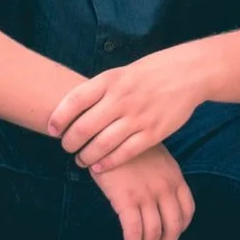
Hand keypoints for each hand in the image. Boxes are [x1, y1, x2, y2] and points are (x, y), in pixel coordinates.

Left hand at [47, 50, 205, 174]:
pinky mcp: (153, 132)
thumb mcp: (121, 73)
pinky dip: (108, 162)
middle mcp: (122, 98)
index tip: (51, 129)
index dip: (59, 117)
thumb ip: (99, 91)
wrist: (187, 73)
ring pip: (102, 144)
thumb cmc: (149, 74)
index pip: (75, 100)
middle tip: (66, 148)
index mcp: (111, 80)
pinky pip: (125, 153)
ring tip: (80, 160)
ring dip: (86, 156)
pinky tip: (99, 166)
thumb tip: (71, 110)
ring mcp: (138, 116)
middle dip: (70, 142)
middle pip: (85, 127)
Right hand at [90, 144, 194, 239]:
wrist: (103, 132)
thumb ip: (161, 176)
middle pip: (173, 226)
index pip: (187, 211)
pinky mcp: (127, 199)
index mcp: (175, 177)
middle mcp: (165, 187)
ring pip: (154, 233)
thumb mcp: (153, 156)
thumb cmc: (124, 145)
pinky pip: (134, 232)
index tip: (169, 237)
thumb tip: (158, 197)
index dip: (179, 229)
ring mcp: (147, 194)